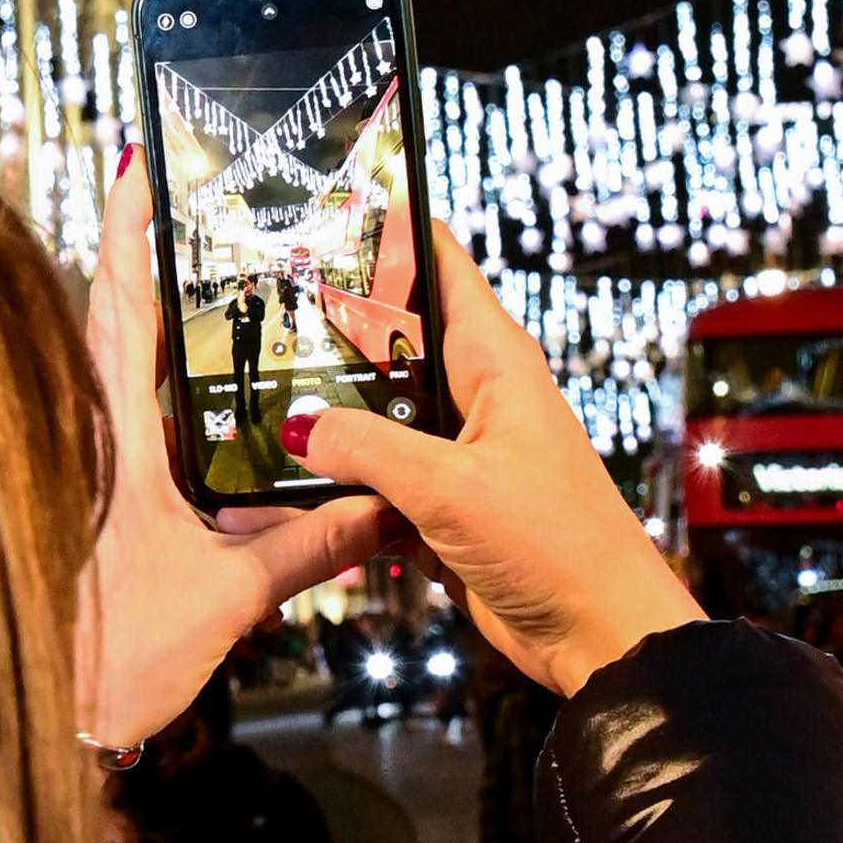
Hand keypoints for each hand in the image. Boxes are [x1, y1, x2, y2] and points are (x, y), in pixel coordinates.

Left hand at [79, 159, 389, 751]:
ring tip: (212, 281)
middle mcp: (84, 437)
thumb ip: (306, 547)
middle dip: (148, 257)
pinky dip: (157, 394)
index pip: (116, 304)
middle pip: (111, 319)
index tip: (142, 161)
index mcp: (107, 437)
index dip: (127, 228)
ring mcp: (79, 467)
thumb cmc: (110, 659)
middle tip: (198, 204)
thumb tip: (381, 508)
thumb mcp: (224, 598)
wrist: (46, 726)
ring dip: (153, 324)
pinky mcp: (83, 503)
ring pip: (113, 371)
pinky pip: (122, 425)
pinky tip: (199, 395)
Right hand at [299, 228, 703, 697]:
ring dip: (325, 423)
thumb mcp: (449, 487)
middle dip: (329, 333)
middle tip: (252, 311)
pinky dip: (337, 492)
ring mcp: (454, 456)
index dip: (389, 233)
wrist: (599, 635)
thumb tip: (299, 425)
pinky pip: (375, 487)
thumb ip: (369, 448)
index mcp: (493, 362)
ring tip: (244, 400)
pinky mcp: (441, 511)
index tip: (325, 207)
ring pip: (374, 421)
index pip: (439, 267)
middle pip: (390, 344)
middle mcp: (473, 397)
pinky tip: (277, 490)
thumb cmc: (553, 542)